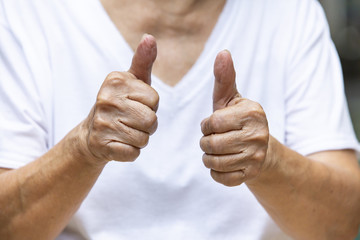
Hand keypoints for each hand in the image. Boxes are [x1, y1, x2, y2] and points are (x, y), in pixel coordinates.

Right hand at [81, 34, 158, 164]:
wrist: (91, 134)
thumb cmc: (120, 104)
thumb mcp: (132, 81)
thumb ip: (143, 61)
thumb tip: (150, 37)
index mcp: (115, 81)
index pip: (155, 100)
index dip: (150, 105)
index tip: (135, 104)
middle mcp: (106, 100)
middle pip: (152, 121)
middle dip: (147, 124)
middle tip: (131, 121)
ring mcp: (102, 124)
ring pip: (144, 139)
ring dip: (139, 139)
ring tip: (124, 132)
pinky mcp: (101, 146)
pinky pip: (134, 154)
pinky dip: (130, 152)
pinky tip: (118, 144)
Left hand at [200, 51, 269, 186]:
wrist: (262, 148)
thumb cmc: (239, 120)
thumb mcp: (231, 98)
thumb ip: (224, 78)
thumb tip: (222, 52)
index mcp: (252, 113)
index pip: (211, 123)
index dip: (206, 125)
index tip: (214, 124)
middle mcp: (257, 135)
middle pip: (210, 144)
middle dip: (206, 142)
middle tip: (215, 139)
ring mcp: (256, 157)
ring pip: (213, 162)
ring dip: (209, 157)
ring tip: (218, 150)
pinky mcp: (251, 175)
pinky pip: (220, 177)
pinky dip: (216, 171)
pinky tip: (224, 162)